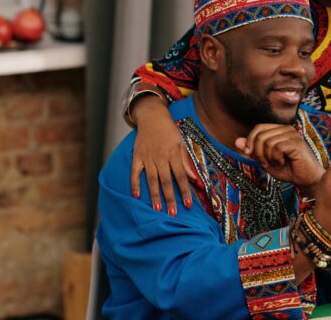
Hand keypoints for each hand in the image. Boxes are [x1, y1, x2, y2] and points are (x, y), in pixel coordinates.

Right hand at [130, 96, 192, 214]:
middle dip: (170, 198)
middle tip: (173, 213)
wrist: (152, 117)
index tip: (188, 205)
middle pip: (166, 181)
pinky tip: (136, 195)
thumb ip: (186, 162)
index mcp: (174, 154)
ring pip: (152, 179)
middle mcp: (161, 157)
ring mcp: (148, 157)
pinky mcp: (137, 156)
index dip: (185, 191)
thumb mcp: (181, 144)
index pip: (181, 176)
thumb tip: (195, 179)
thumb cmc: (169, 132)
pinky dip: (135, 184)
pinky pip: (135, 172)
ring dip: (155, 195)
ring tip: (158, 209)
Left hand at [236, 124, 323, 193]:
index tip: (249, 154)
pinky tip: (283, 163)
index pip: (258, 128)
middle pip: (260, 135)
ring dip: (268, 157)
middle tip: (266, 163)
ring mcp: (292, 134)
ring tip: (277, 163)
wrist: (306, 180)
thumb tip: (237, 141)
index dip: (250, 140)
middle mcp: (286, 129)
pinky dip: (276, 159)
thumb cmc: (288, 169)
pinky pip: (276, 147)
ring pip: (267, 142)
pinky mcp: (297, 142)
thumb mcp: (265, 160)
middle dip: (258, 152)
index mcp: (279, 130)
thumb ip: (252, 151)